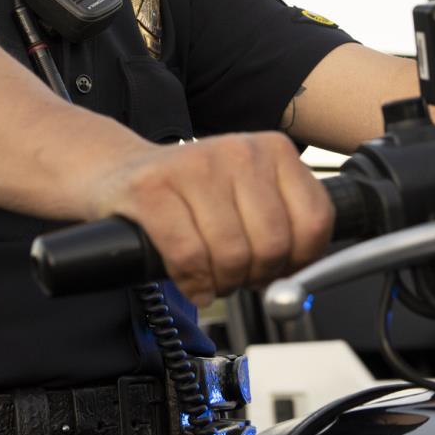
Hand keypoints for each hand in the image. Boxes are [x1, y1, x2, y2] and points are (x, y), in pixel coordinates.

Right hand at [86, 133, 334, 305]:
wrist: (119, 174)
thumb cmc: (190, 195)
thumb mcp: (248, 197)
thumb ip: (284, 230)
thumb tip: (300, 284)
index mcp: (273, 150)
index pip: (315, 222)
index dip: (299, 261)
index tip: (278, 268)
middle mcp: (238, 150)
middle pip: (273, 244)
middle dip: (254, 275)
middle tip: (237, 275)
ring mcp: (193, 165)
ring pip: (231, 254)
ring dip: (221, 282)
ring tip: (211, 274)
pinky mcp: (152, 187)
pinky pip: (188, 255)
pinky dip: (191, 281)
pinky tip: (190, 281)